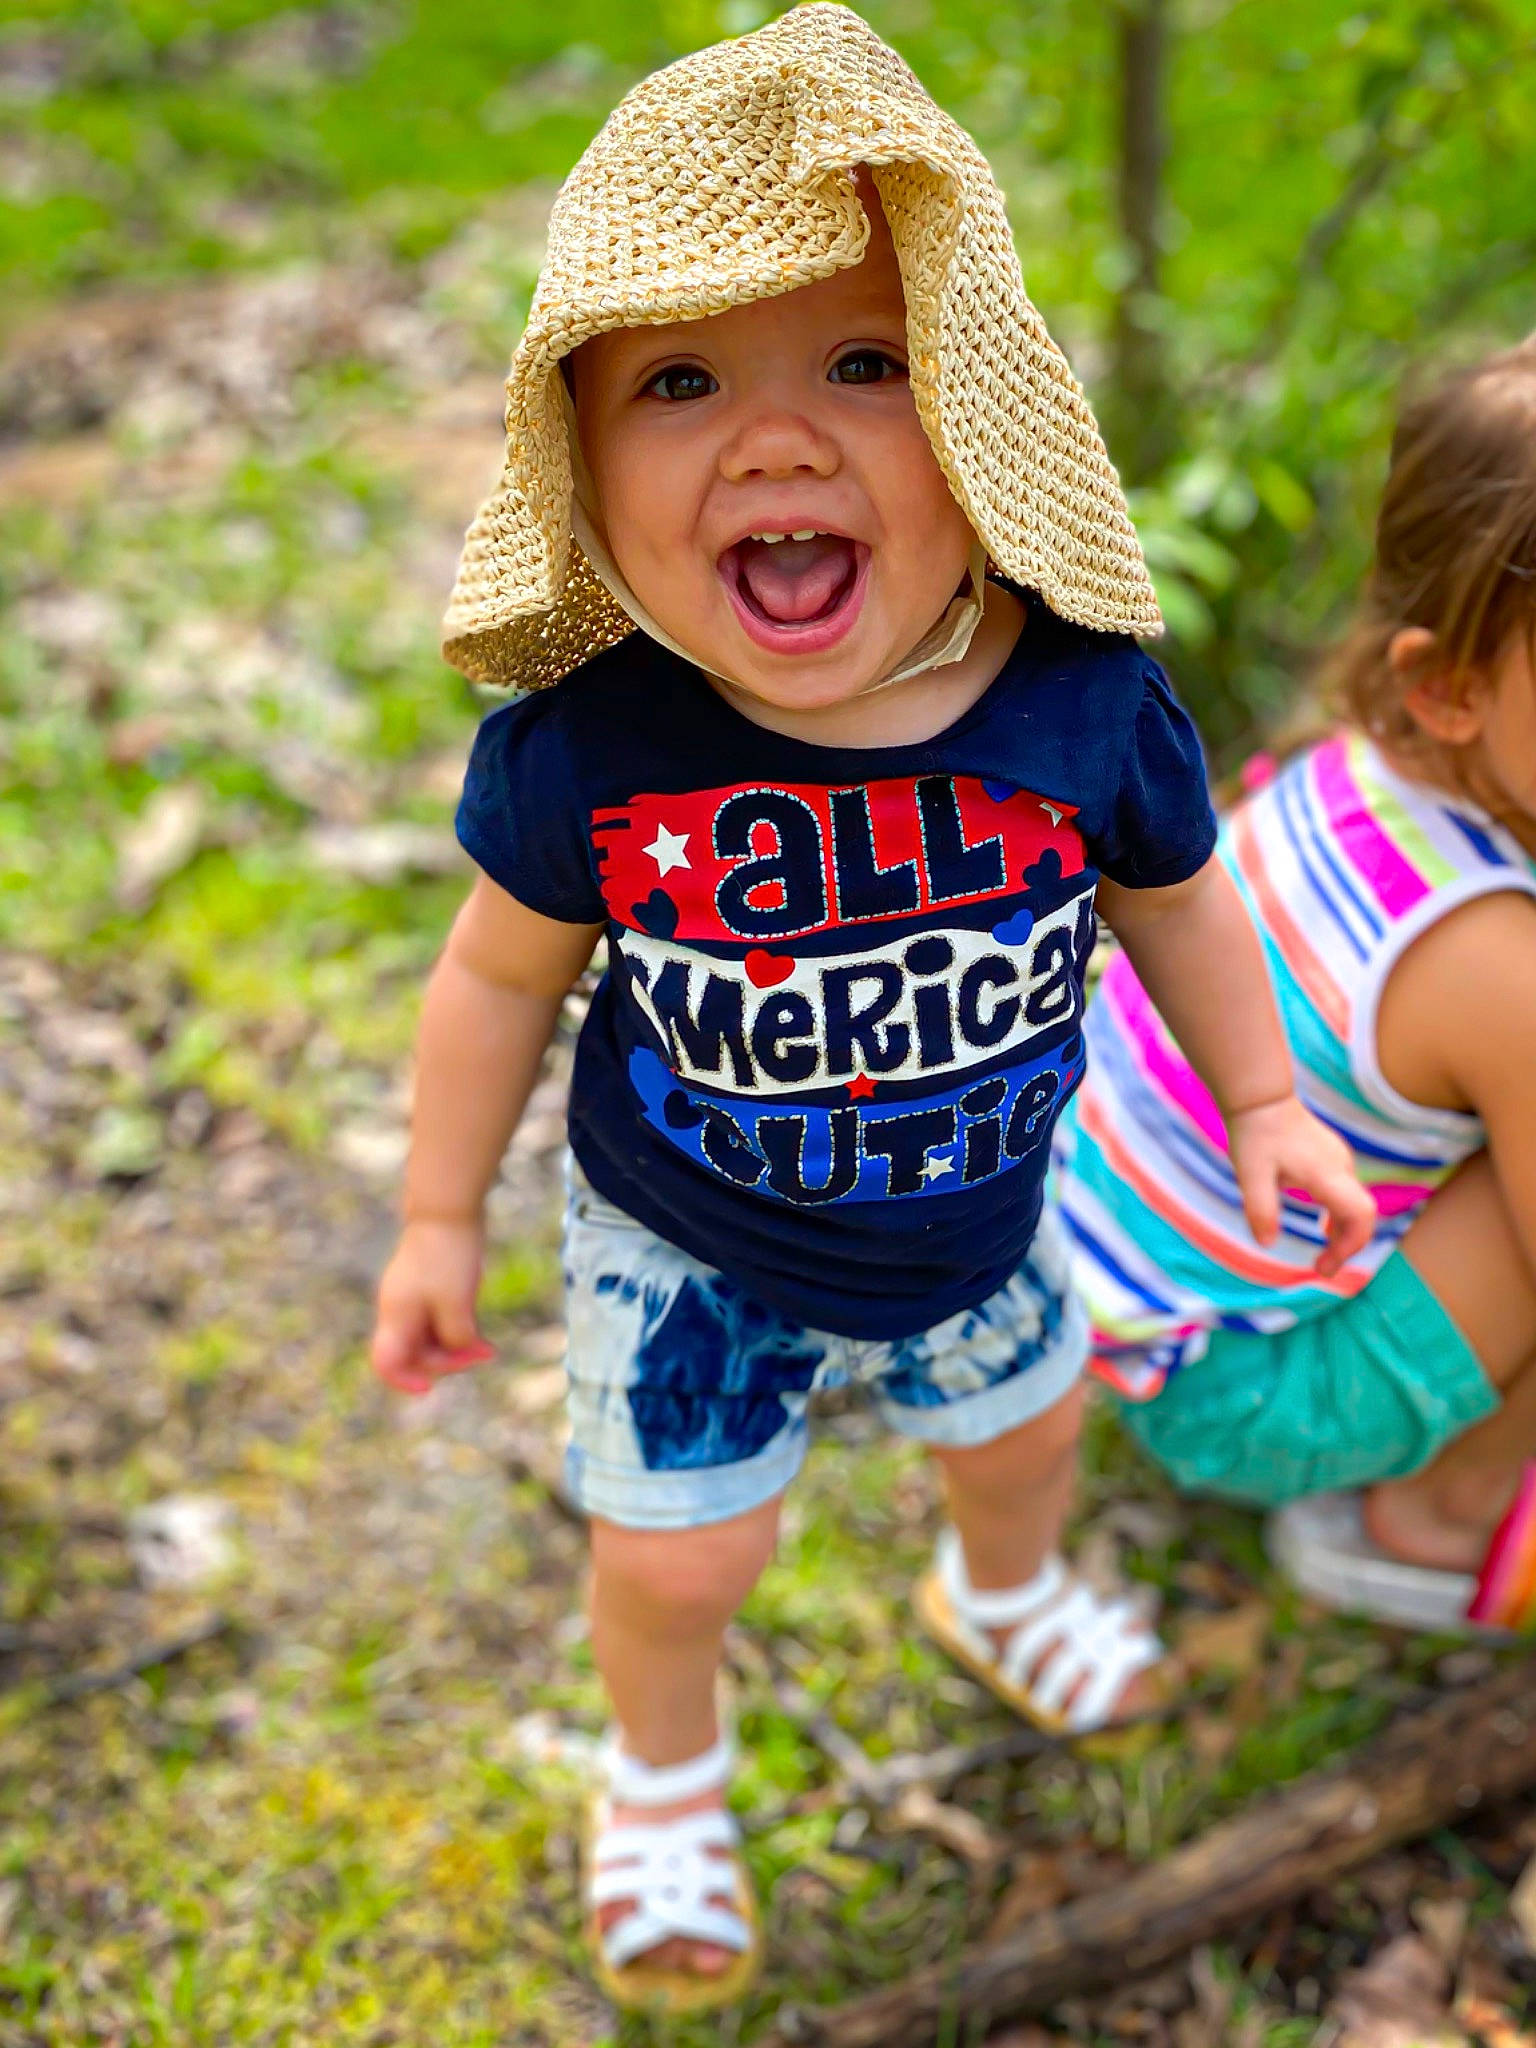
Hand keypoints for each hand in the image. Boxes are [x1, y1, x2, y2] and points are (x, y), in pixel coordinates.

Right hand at [371, 1217, 492, 1394]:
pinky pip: (439, 1323)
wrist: (448, 1209)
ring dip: (457, 1349)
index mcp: (396, 1315)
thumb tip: (462, 1352)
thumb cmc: (448, 1254)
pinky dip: (458, 1332)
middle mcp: (399, 1310)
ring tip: (487, 1348)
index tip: (430, 1388)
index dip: (404, 1381)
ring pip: (430, 1340)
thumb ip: (456, 1337)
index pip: (385, 1363)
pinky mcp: (428, 1290)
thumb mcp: (457, 1303)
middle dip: (448, 1362)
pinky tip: (481, 1336)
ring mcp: (412, 1300)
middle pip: (415, 1355)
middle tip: (482, 1354)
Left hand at [1226, 1095, 1375, 1278]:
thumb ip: (1260, 1209)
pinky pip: (1347, 1193)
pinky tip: (1323, 1225)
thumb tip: (1266, 1244)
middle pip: (1361, 1215)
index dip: (1350, 1246)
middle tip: (1322, 1268)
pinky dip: (1340, 1215)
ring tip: (1324, 1255)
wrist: (1260, 1097)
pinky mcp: (1332, 1157)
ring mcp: (1339, 1160)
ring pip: (1355, 1204)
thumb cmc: (1255, 1134)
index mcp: (1326, 1173)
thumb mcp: (1250, 1175)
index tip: (1324, 1267)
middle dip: (1346, 1246)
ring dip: (1343, 1231)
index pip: (1360, 1215)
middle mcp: (1341, 1166)